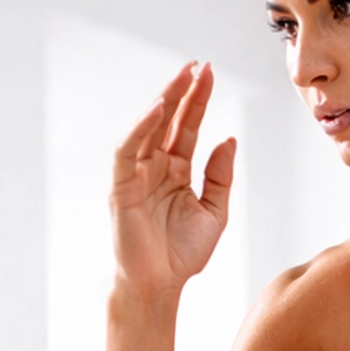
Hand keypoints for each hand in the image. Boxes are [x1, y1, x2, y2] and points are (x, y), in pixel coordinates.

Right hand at [109, 62, 235, 299]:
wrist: (162, 285)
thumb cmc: (183, 254)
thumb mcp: (214, 212)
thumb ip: (220, 177)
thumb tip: (228, 140)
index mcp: (177, 170)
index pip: (187, 127)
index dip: (197, 100)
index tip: (209, 74)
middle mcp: (155, 167)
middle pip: (169, 120)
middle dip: (182, 91)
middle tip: (197, 66)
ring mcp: (137, 174)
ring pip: (148, 128)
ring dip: (164, 101)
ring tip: (180, 78)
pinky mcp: (121, 187)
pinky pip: (127, 151)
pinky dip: (140, 129)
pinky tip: (156, 111)